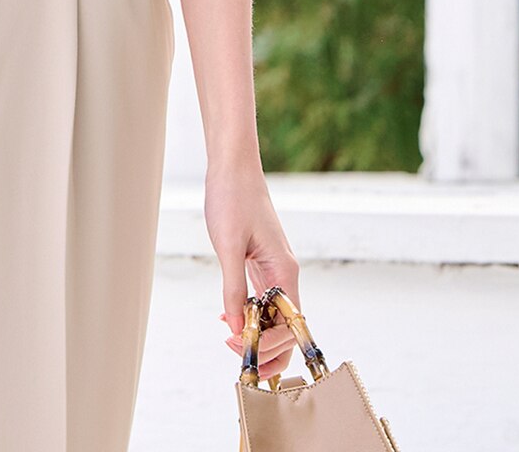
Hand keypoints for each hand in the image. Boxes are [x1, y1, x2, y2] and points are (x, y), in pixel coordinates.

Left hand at [204, 154, 300, 380]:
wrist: (233, 167)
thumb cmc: (233, 198)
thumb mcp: (228, 246)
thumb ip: (234, 289)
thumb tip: (237, 328)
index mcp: (285, 271)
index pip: (290, 326)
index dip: (270, 345)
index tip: (241, 346)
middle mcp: (285, 274)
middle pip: (286, 326)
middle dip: (266, 346)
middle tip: (235, 351)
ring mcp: (274, 269)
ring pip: (274, 315)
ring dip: (257, 333)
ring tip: (230, 339)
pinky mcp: (261, 263)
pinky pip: (263, 299)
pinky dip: (250, 314)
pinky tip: (229, 317)